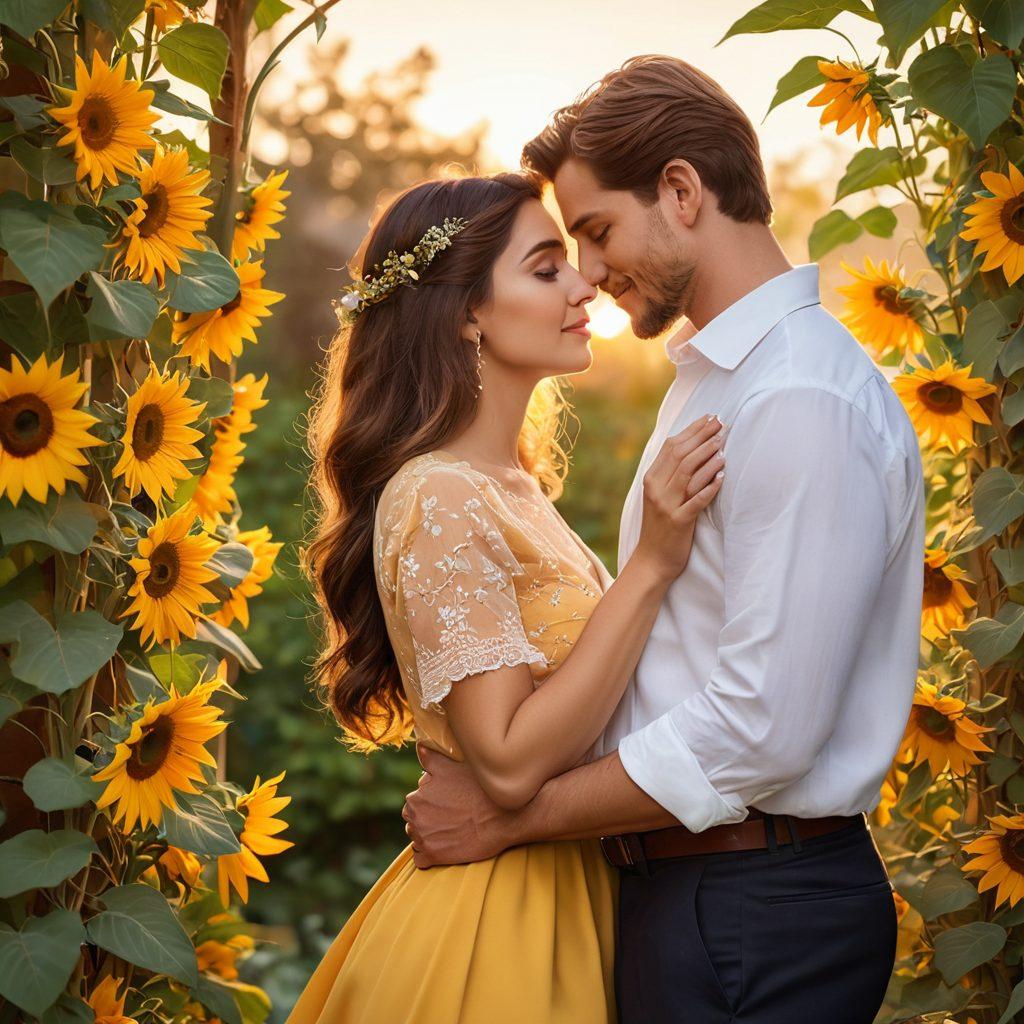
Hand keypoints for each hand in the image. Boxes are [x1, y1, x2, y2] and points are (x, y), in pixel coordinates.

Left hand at [403, 743, 516, 867]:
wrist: (502, 816)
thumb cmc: (478, 788)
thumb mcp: (452, 766)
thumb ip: (430, 759)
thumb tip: (418, 747)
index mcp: (416, 797)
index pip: (414, 802)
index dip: (430, 802)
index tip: (447, 803)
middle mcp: (415, 818)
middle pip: (414, 821)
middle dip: (427, 820)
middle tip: (450, 817)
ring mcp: (423, 839)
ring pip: (417, 839)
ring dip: (429, 837)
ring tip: (450, 831)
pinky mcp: (434, 857)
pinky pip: (421, 859)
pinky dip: (430, 856)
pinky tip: (446, 847)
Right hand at [633, 413, 725, 582]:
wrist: (652, 561)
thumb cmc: (661, 527)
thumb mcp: (659, 497)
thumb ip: (670, 475)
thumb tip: (691, 448)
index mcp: (651, 480)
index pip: (671, 447)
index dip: (692, 430)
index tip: (710, 418)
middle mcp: (656, 489)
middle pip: (681, 456)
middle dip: (703, 437)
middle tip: (722, 424)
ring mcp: (666, 506)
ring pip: (688, 474)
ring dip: (708, 457)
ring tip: (724, 444)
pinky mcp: (679, 522)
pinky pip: (697, 500)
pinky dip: (710, 486)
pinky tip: (723, 475)